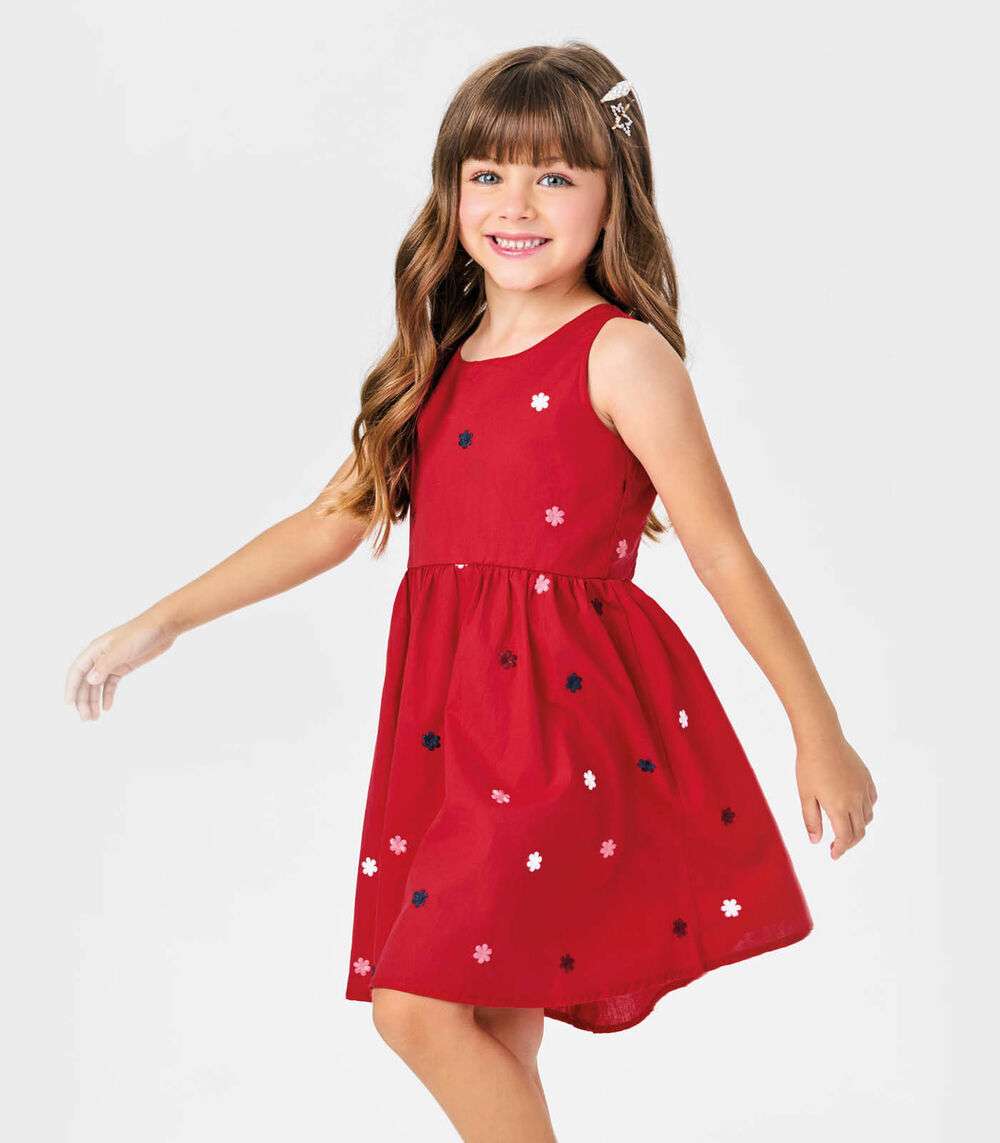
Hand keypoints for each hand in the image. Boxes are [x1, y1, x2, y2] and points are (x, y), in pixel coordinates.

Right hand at [65, 611, 178, 721]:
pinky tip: (107, 707)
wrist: (162, 627)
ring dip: (94, 701)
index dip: (70, 688)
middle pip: (85, 682)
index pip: (76, 671)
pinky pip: (111, 684)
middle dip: (83, 700)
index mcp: (94, 650)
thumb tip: (89, 681)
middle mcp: (100, 657)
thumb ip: (105, 665)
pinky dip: (108, 695)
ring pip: (97, 685)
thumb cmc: (140, 633)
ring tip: (94, 717)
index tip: (68, 705)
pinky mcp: (123, 666)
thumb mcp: (121, 649)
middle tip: (86, 718)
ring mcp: (112, 662)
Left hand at [796, 733, 877, 859]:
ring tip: (844, 826)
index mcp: (838, 807)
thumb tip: (816, 841)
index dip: (840, 849)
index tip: (833, 854)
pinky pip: (872, 800)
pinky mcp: (867, 779)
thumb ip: (811, 820)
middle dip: (849, 842)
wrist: (822, 739)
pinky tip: (855, 807)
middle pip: (859, 831)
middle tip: (838, 845)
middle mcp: (855, 800)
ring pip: (867, 817)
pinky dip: (865, 809)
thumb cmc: (809, 766)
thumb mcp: (805, 795)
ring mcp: (863, 789)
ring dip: (858, 826)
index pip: (845, 838)